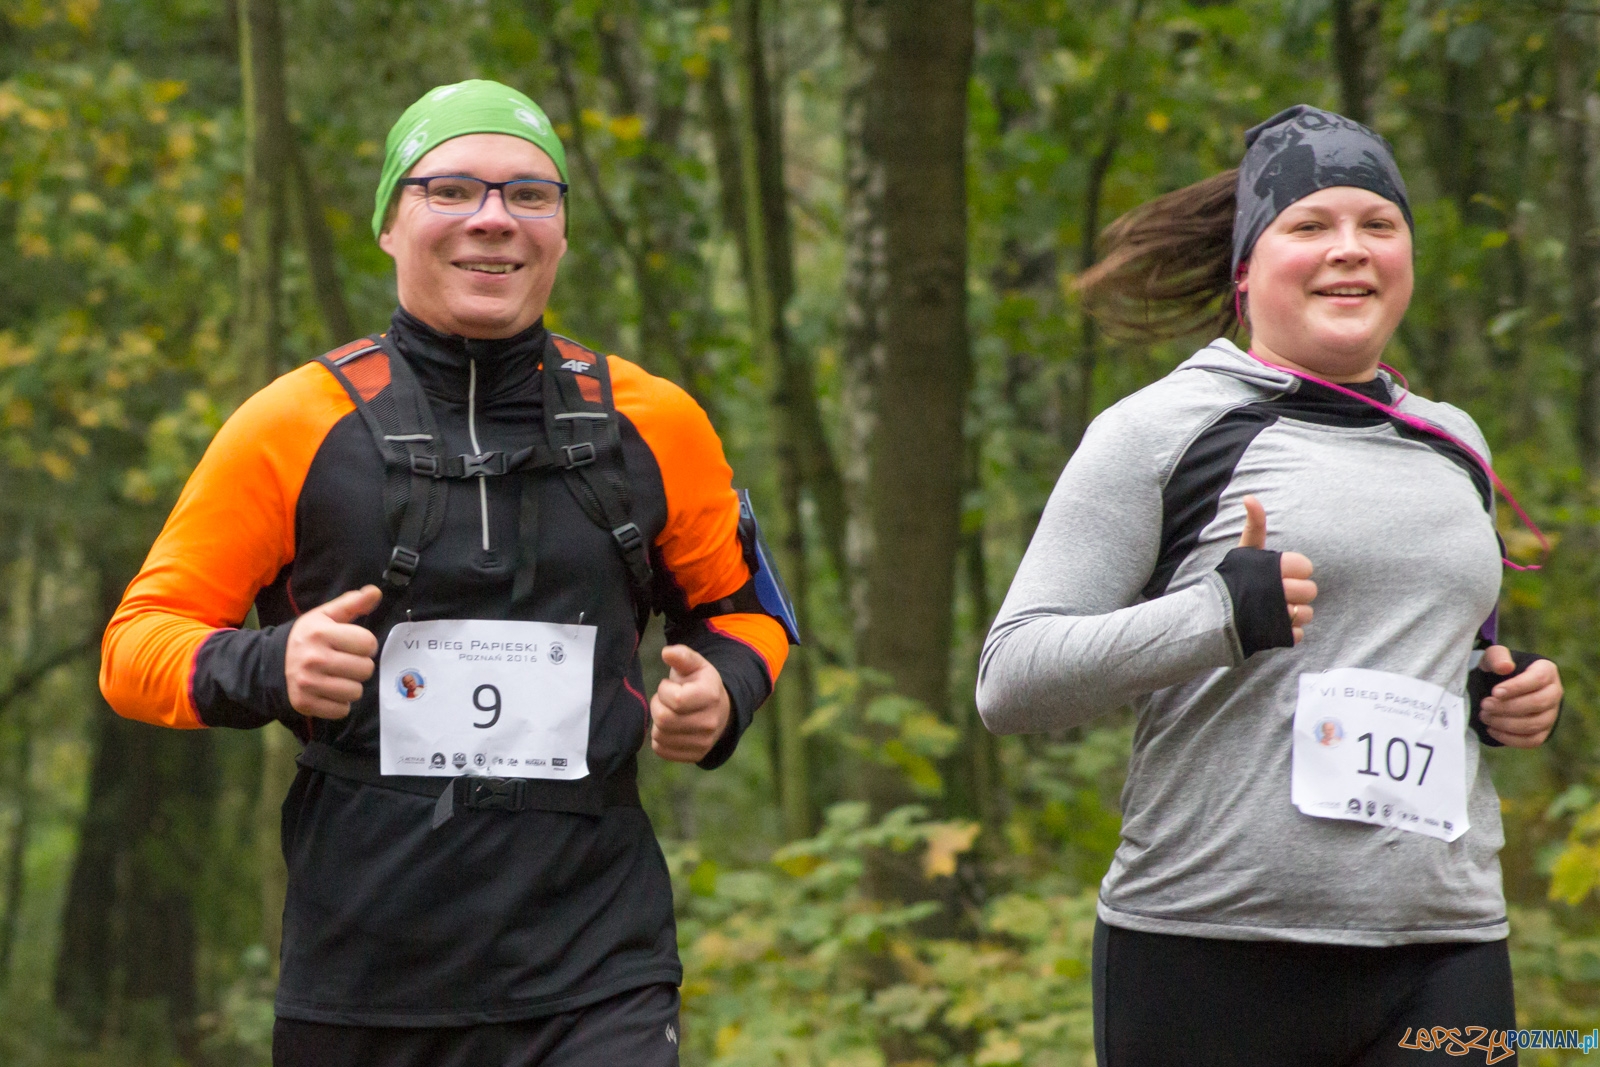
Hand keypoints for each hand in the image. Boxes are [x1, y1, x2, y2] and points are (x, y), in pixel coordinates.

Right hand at [285, 585, 381, 718]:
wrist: (273, 663)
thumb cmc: (308, 637)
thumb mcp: (326, 616)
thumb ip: (352, 603)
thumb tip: (375, 592)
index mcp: (321, 633)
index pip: (368, 643)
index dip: (365, 644)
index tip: (354, 645)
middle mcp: (314, 659)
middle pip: (365, 669)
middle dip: (360, 666)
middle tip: (346, 662)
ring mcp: (308, 684)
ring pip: (355, 692)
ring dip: (351, 686)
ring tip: (338, 677)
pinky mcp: (305, 704)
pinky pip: (341, 710)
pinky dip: (340, 703)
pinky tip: (329, 691)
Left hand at [650, 645, 730, 762]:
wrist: (720, 709)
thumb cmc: (701, 683)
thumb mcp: (695, 664)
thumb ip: (681, 655)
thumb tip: (666, 652)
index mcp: (711, 695)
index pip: (674, 700)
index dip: (664, 690)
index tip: (669, 686)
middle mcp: (710, 722)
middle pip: (664, 720)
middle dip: (658, 706)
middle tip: (665, 700)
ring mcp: (704, 742)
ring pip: (660, 736)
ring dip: (658, 722)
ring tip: (670, 712)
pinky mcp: (695, 755)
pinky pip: (661, 750)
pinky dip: (660, 738)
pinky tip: (671, 728)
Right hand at [1239, 495, 1316, 643]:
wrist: (1211, 616)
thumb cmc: (1232, 579)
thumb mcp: (1244, 549)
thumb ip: (1254, 524)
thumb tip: (1249, 496)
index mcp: (1274, 567)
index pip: (1305, 566)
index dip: (1295, 572)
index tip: (1278, 575)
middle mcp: (1279, 590)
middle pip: (1311, 590)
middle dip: (1298, 593)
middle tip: (1279, 595)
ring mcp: (1279, 614)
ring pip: (1307, 613)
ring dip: (1295, 614)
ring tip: (1276, 611)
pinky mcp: (1278, 635)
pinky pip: (1299, 633)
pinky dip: (1287, 631)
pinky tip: (1272, 626)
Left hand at [1477, 645, 1561, 747]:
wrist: (1500, 688)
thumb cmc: (1498, 670)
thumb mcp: (1494, 657)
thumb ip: (1497, 657)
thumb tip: (1505, 667)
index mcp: (1546, 671)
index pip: (1538, 679)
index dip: (1517, 687)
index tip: (1495, 692)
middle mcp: (1554, 692)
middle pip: (1538, 703)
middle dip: (1508, 707)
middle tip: (1485, 705)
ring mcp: (1551, 714)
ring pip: (1535, 724)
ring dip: (1506, 723)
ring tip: (1484, 716)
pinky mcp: (1544, 731)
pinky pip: (1532, 741)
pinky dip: (1510, 738)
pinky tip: (1491, 729)